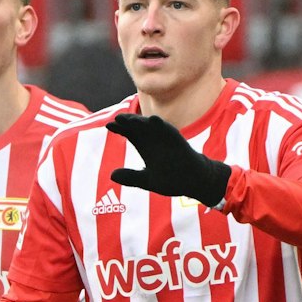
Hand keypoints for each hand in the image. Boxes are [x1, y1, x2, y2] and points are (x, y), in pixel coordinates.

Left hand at [106, 112, 231, 206]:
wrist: (194, 182)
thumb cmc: (172, 179)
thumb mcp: (147, 180)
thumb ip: (131, 177)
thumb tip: (111, 175)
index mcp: (146, 147)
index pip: (130, 134)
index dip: (119, 129)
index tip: (108, 126)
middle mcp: (155, 140)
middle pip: (138, 127)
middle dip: (127, 122)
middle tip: (117, 119)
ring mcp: (167, 139)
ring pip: (152, 126)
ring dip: (142, 121)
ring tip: (130, 119)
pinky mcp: (178, 141)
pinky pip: (170, 131)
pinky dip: (162, 126)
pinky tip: (154, 120)